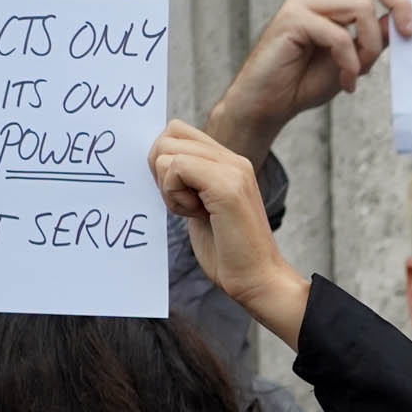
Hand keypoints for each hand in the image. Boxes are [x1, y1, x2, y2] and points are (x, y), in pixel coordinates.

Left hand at [150, 123, 307, 346]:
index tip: (177, 192)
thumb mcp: (202, 206)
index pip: (177, 131)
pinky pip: (174, 168)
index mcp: (230, 163)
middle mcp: (234, 160)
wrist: (257, 280)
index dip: (162, 158)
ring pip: (167, 151)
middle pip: (168, 134)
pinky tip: (196, 214)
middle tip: (182, 201)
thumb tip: (154, 161)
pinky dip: (173, 194)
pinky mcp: (226, 185)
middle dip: (159, 169)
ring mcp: (232, 170)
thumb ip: (188, 181)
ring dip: (167, 186)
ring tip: (193, 210)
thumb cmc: (227, 252)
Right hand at [204, 0, 411, 162]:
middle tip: (409, 34)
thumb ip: (375, 38)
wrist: (270, 102)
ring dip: (371, 45)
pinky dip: (350, 63)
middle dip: (400, 3)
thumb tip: (400, 21)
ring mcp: (304, 2)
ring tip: (359, 71)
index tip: (408, 14)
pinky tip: (346, 82)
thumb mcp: (355, 58)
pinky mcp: (293, 20)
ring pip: (361, 7)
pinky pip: (339, 35)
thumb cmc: (308, 80)